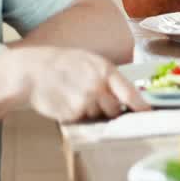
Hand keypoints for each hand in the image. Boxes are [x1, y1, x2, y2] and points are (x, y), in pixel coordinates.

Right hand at [10, 47, 149, 122]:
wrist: (31, 71)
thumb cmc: (62, 64)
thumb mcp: (89, 61)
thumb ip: (108, 76)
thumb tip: (126, 95)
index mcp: (105, 70)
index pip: (129, 93)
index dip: (140, 105)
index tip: (148, 112)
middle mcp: (97, 86)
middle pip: (115, 108)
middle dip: (110, 108)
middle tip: (94, 98)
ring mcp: (85, 101)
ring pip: (98, 115)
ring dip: (92, 110)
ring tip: (76, 95)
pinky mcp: (72, 114)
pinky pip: (82, 119)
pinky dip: (77, 114)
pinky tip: (66, 101)